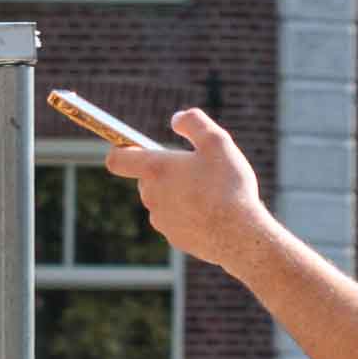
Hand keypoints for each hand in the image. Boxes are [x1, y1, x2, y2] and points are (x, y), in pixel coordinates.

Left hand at [99, 107, 279, 270]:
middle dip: (166, 174)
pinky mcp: (175, 239)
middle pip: (147, 180)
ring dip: (179, 196)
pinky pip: (177, 222)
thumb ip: (194, 123)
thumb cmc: (229, 186)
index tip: (135, 149)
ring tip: (211, 195)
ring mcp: (161, 220)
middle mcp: (151, 195)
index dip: (122, 151)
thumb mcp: (218, 142)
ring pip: (163, 201)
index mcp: (156, 169)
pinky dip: (190, 217)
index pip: (117, 159)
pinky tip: (214, 215)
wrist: (240, 235)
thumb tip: (177, 119)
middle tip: (196, 172)